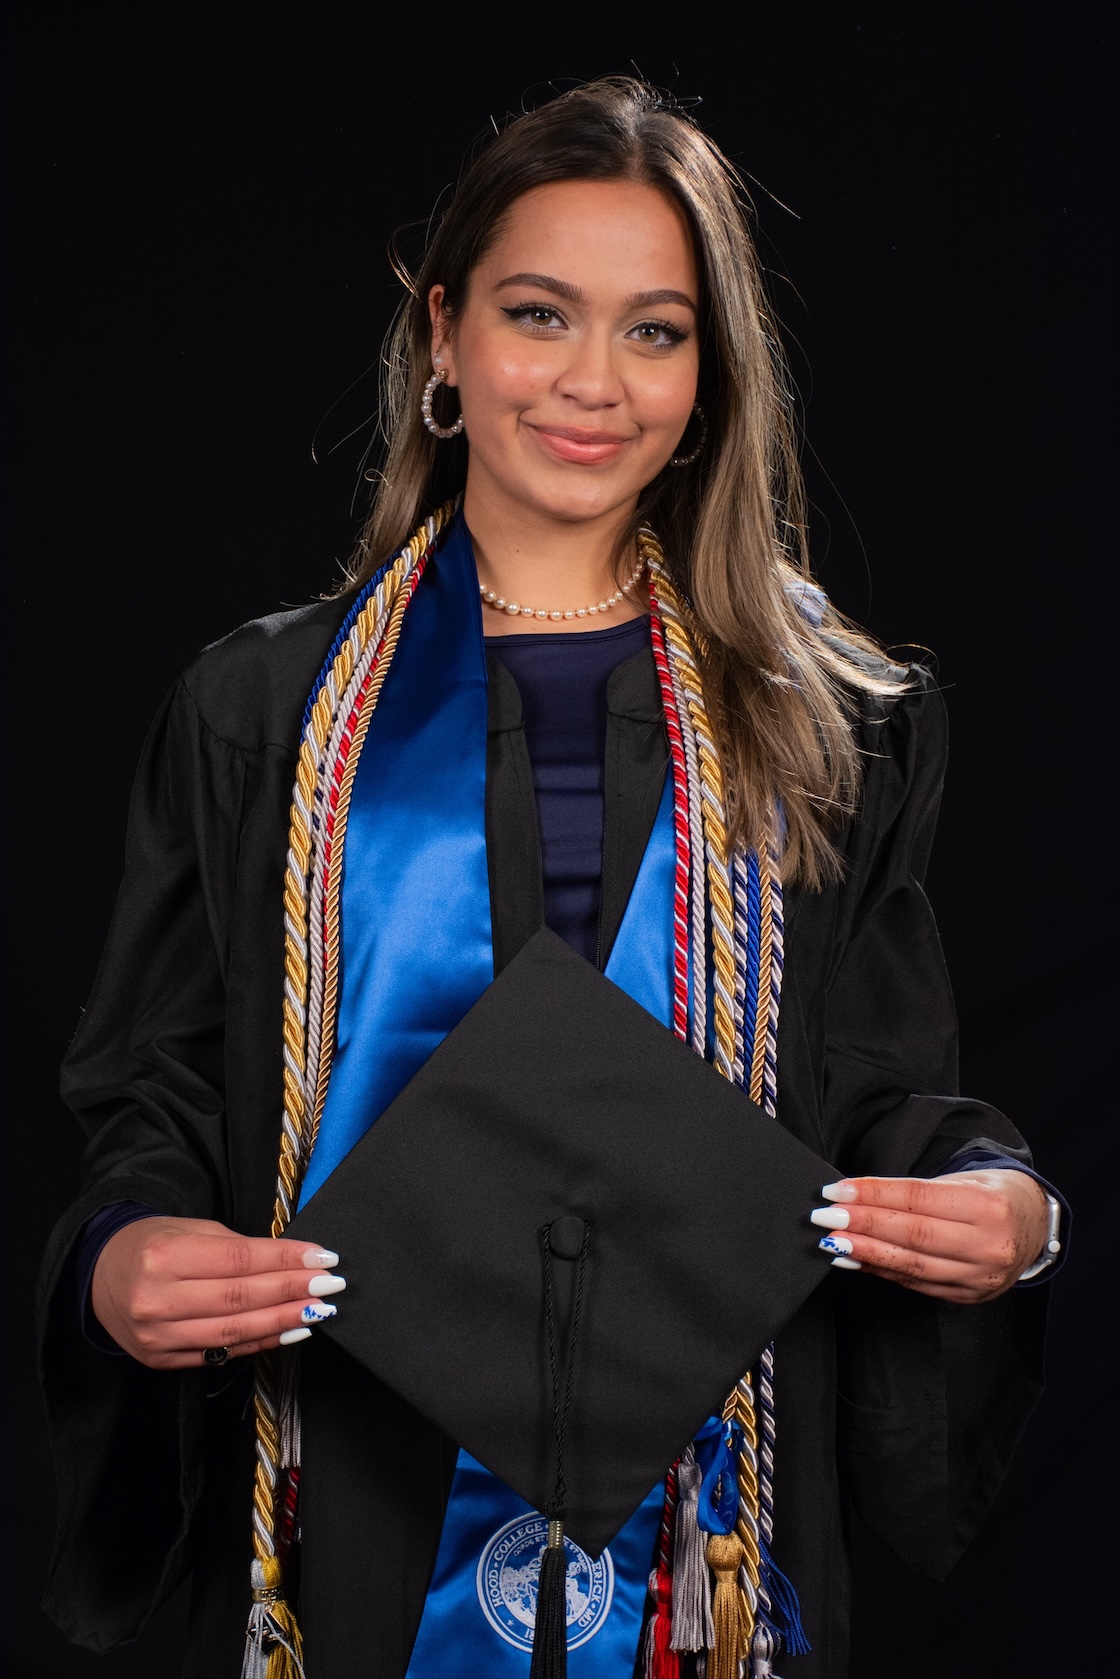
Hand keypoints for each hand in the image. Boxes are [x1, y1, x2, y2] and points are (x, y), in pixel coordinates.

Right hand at [90, 1216, 344, 1368]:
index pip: (237, 1260)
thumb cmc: (153, 1243)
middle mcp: (156, 1299)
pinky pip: (220, 1353)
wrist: (99, 1274)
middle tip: (330, 1286)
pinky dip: (260, 1344)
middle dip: (292, 1292)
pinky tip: (289, 1332)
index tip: (322, 1258)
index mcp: (163, 1256)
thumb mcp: (190, 1229)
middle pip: (239, 1299)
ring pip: (233, 1332)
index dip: (284, 1261)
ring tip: (318, 1311)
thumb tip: (292, 1262)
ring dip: (283, 1322)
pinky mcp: (161, 1360)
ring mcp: (157, 1336)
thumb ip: (236, 1247)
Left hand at [810, 1170, 1049, 1302]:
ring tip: (832, 1242)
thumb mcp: (962, 1180)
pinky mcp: (969, 1296)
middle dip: (863, 1225)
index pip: (918, 1199)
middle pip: (913, 1234)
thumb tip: (857, 1198)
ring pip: (913, 1264)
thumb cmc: (990, 1194)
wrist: (1034, 1226)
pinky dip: (882, 1271)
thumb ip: (916, 1192)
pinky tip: (856, 1261)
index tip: (837, 1191)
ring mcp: (980, 1276)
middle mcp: (988, 1245)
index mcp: (988, 1207)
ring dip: (866, 1253)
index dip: (874, 1195)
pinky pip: (917, 1283)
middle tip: (825, 1217)